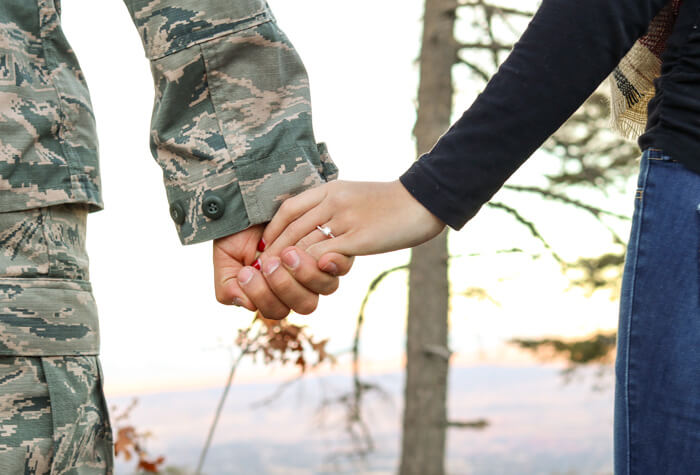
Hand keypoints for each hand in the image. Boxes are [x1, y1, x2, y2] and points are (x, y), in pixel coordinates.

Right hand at [214, 225, 353, 319]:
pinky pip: (340, 265)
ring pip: (325, 288)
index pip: (276, 309)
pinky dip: (331, 263)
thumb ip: (228, 286)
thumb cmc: (239, 231)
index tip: (248, 271)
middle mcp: (300, 285)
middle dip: (285, 286)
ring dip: (305, 273)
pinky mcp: (334, 249)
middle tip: (269, 263)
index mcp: (275, 293)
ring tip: (288, 252)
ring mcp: (319, 269)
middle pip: (305, 304)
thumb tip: (245, 304)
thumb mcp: (226, 258)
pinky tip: (320, 255)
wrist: (256, 198)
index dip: (264, 295)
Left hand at [261, 180, 445, 260]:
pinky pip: (325, 253)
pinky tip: (303, 276)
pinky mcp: (359, 237)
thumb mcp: (356, 196)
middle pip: (291, 228)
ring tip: (276, 277)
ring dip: (287, 262)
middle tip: (262, 269)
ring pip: (303, 243)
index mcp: (330, 189)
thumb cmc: (391, 203)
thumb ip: (334, 208)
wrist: (423, 200)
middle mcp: (333, 201)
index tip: (265, 247)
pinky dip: (309, 266)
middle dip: (274, 251)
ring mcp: (345, 219)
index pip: (289, 208)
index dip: (273, 230)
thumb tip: (318, 227)